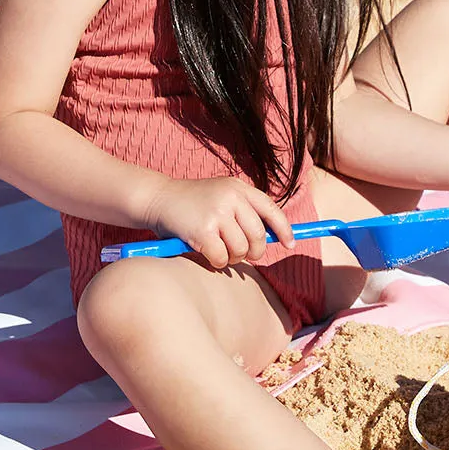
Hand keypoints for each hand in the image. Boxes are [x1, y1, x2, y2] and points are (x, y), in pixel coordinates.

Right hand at [142, 175, 295, 269]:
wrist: (158, 198)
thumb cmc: (192, 203)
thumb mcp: (221, 196)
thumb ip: (243, 211)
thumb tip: (271, 238)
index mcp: (238, 187)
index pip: (271, 209)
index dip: (284, 229)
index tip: (289, 243)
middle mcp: (231, 197)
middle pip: (258, 235)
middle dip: (254, 251)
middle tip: (244, 255)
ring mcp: (216, 213)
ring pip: (240, 249)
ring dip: (232, 257)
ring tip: (219, 250)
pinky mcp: (202, 230)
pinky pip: (221, 258)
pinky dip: (217, 262)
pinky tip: (206, 253)